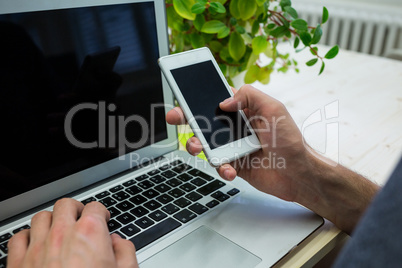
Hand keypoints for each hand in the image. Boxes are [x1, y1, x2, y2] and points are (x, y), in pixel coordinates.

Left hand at [7, 198, 137, 267]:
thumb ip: (125, 252)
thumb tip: (119, 243)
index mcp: (90, 234)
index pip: (95, 207)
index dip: (102, 213)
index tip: (103, 219)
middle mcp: (61, 235)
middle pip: (66, 205)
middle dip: (76, 209)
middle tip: (81, 218)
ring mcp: (37, 248)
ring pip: (41, 217)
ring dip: (52, 220)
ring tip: (58, 230)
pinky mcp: (17, 265)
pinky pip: (18, 238)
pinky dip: (27, 237)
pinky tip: (35, 244)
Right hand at [166, 84, 378, 233]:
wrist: (298, 174)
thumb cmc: (290, 140)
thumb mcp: (273, 108)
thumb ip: (249, 96)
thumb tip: (224, 101)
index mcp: (244, 110)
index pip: (216, 100)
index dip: (198, 98)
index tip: (182, 97)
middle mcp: (235, 127)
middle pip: (204, 121)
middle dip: (186, 119)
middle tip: (175, 117)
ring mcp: (232, 147)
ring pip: (205, 144)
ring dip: (197, 145)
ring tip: (199, 148)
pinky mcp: (233, 165)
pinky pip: (218, 166)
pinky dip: (221, 168)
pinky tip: (230, 170)